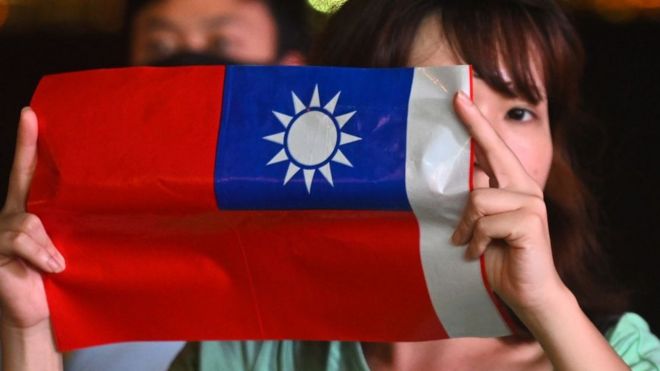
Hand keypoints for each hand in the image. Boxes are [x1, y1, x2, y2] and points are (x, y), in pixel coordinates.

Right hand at [0, 107, 64, 329]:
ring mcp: (1, 231)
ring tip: (59, 263)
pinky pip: (20, 238)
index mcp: (32, 209)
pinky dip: (40, 253)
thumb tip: (96, 203)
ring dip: (47, 243)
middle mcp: (13, 213)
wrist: (40, 310)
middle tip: (30, 116)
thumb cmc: (58, 276)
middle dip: (25, 147)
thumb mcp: (68, 244)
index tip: (31, 113)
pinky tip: (51, 267)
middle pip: (21, 177)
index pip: (28, 171)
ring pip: (28, 219)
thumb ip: (70, 223)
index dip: (27, 143)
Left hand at [450, 92, 564, 315]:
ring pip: (478, 198)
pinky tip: (479, 254)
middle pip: (494, 152)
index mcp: (514, 185)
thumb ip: (477, 198)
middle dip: (474, 126)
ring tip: (470, 244)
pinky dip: (476, 241)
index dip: (477, 123)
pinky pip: (485, 222)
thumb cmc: (502, 256)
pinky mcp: (529, 223)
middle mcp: (525, 188)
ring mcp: (530, 204)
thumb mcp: (483, 223)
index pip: (494, 148)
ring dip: (467, 227)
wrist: (528, 292)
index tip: (460, 98)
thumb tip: (461, 173)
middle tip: (455, 100)